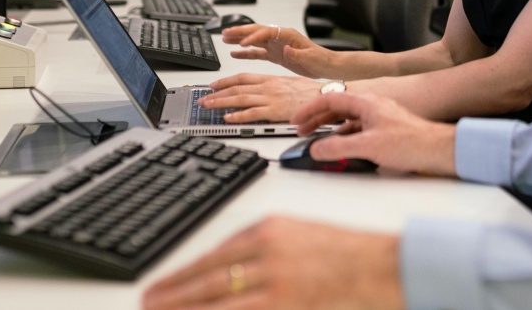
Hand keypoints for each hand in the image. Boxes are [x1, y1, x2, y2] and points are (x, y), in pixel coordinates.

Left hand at [142, 216, 403, 309]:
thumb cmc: (344, 251)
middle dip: (175, 293)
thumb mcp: (297, 232)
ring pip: (220, 300)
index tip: (162, 283)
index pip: (214, 254)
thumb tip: (224, 265)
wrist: (382, 264)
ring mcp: (278, 282)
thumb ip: (261, 246)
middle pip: (209, 277)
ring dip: (188, 309)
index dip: (184, 272)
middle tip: (149, 301)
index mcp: (269, 230)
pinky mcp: (289, 304)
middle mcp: (268, 253)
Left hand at [199, 74, 322, 123]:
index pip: (243, 77)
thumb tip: (265, 92)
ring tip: (208, 107)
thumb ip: (275, 86)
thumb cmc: (312, 92)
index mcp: (271, 79)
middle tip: (203, 99)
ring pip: (240, 99)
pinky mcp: (275, 111)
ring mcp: (271, 98)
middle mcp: (268, 87)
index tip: (214, 85)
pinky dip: (238, 116)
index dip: (226, 81)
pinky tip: (228, 119)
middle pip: (237, 88)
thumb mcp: (290, 83)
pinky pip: (252, 113)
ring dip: (221, 103)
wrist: (326, 96)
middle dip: (217, 93)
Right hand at [220, 23, 334, 77]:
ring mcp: (276, 46)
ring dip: (239, 39)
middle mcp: (280, 38)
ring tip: (224, 39)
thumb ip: (298, 53)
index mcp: (288, 35)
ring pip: (254, 40)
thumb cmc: (322, 59)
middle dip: (240, 31)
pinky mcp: (275, 55)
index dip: (253, 36)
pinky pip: (257, 52)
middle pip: (256, 31)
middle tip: (224, 33)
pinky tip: (235, 53)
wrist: (327, 66)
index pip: (266, 32)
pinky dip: (245, 52)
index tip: (242, 43)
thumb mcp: (311, 57)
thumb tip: (286, 48)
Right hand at [293, 92, 457, 176]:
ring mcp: (379, 117)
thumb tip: (317, 148)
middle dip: (317, 119)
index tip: (296, 119)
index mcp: (365, 102)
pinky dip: (344, 136)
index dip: (309, 109)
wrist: (438, 149)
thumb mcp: (368, 146)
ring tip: (318, 140)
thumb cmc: (412, 141)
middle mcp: (371, 106)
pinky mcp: (385, 129)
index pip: (329, 99)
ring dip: (330, 129)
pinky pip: (358, 129)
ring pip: (347, 119)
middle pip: (336, 108)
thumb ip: (339, 148)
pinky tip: (342, 148)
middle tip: (302, 130)